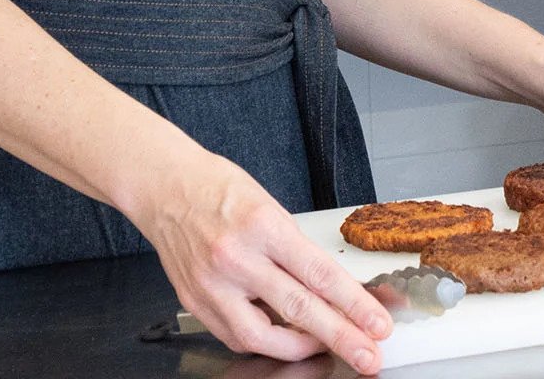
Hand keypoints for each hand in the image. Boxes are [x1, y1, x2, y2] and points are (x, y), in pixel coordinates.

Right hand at [131, 150, 392, 374]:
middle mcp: (236, 258)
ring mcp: (212, 285)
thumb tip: (332, 288)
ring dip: (301, 348)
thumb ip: (297, 249)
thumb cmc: (219, 188)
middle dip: (341, 338)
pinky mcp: (195, 302)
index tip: (378, 323)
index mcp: (263, 226)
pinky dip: (265, 341)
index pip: (319, 274)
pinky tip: (284, 337)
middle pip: (299, 309)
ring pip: (263, 336)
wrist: (165, 187)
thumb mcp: (271, 205)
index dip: (354, 305)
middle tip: (369, 355)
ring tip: (326, 347)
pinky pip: (235, 336)